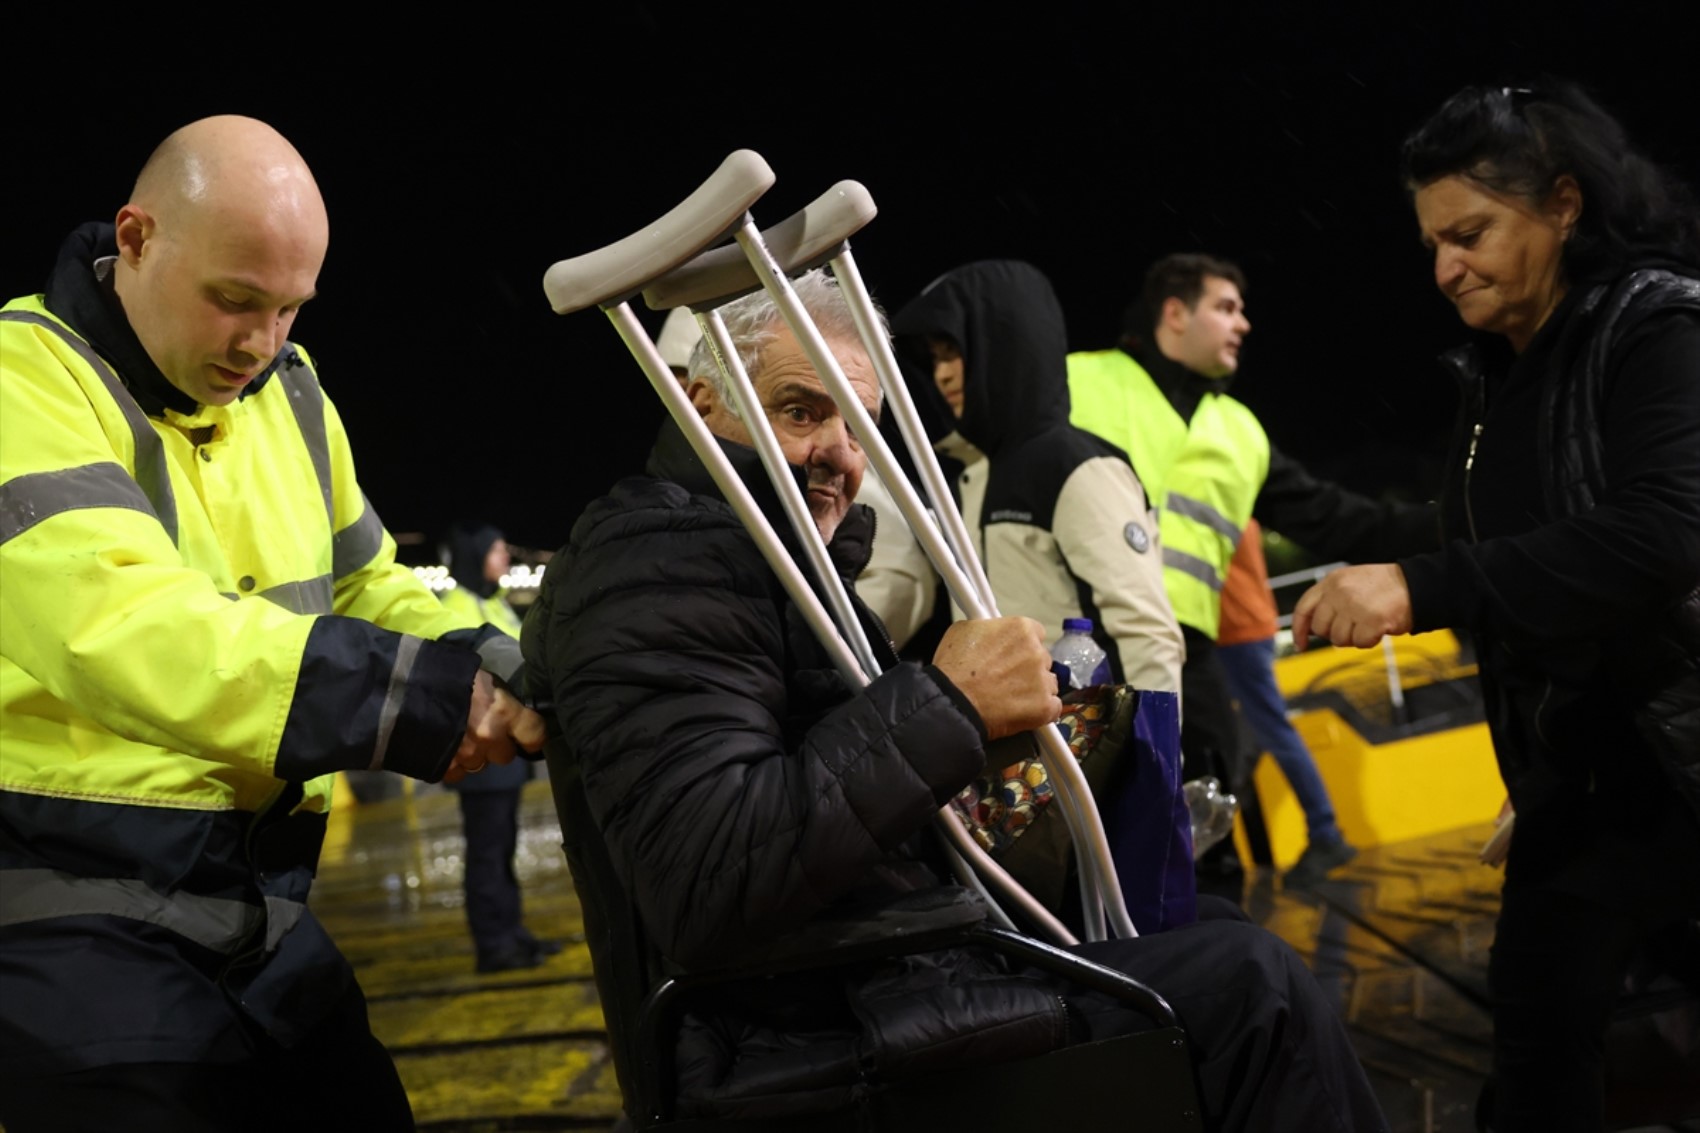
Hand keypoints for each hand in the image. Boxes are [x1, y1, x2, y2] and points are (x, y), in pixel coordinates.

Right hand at [442, 670, 547, 783]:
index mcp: (502, 711)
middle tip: (482, 728)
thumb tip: (510, 709)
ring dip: (473, 754)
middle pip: (506, 755)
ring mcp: (466, 756)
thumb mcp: (478, 677)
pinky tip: (442, 745)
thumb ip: (498, 697)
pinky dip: (452, 763)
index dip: (533, 736)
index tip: (528, 736)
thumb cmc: (441, 675)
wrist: (393, 690)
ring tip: (456, 734)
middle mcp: (489, 738)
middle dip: (497, 745)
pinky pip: (457, 773)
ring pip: (480, 765)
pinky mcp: (444, 769)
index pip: (535, 734)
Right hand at [931, 616, 1061, 740]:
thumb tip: (992, 631)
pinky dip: (1041, 711)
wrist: (952, 702)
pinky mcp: (1045, 706)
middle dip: (1029, 668)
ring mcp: (1043, 680)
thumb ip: (988, 628)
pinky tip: (1023, 712)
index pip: (1037, 634)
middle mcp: (1037, 651)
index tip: (1014, 655)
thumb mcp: (964, 630)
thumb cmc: (953, 668)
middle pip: (1043, 659)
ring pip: (1049, 683)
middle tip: (1007, 679)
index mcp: (1021, 628)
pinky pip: (1053, 707)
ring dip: (1036, 689)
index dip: (1023, 646)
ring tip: (1011, 698)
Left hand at [1291, 563, 1412, 648]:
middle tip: (1355, 626)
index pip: (1303, 608)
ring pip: (1339, 639)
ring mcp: (1354, 606)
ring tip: (1369, 622)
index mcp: (1331, 581)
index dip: (1299, 629)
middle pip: (1321, 628)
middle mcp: (1339, 592)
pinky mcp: (1370, 620)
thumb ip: (1329, 601)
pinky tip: (1379, 627)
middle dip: (1336, 633)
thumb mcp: (1350, 584)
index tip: (1300, 644)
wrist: (1417, 584)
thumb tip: (1310, 630)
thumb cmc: (1384, 588)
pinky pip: (1360, 643)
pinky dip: (1370, 640)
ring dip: (1355, 637)